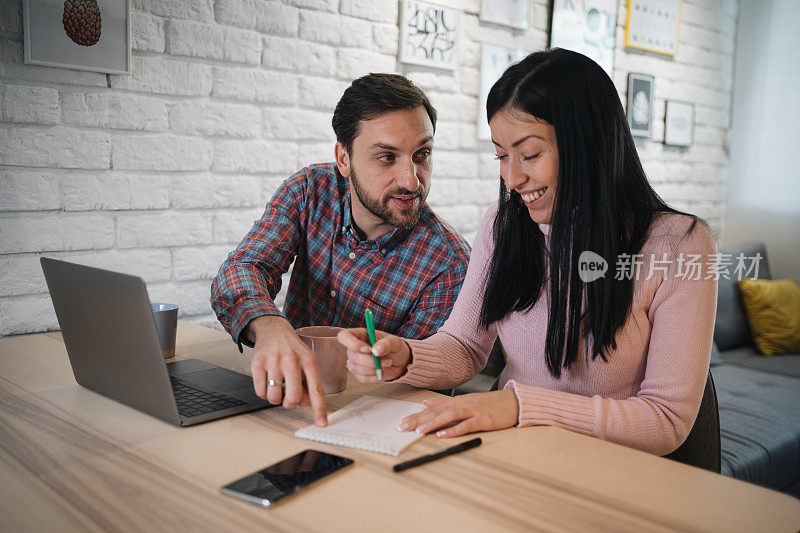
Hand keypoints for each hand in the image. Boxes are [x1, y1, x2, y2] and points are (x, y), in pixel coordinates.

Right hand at [247, 315, 326, 425]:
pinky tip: (267, 381)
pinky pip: (260, 392)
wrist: (273, 329)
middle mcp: (291, 361)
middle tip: (288, 397)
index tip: (321, 424)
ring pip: (274, 398)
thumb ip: (307, 383)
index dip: (319, 409)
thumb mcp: (306, 362)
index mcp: (308, 361)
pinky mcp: (257, 363)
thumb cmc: (292, 349)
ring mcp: (273, 362)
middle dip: (290, 403)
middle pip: (294, 398)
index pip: (316, 390)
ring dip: (275, 398)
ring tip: (277, 386)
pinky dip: (263, 393)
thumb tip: (304, 403)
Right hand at [336, 328, 410, 382]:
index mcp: (360, 335)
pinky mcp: (360, 373)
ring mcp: (356, 361)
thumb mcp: (395, 342)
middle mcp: (355, 348)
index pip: (344, 336)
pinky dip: (373, 377)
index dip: (351, 343)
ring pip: (355, 368)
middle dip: (369, 361)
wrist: (401, 361)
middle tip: (386, 361)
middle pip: (351, 355)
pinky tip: (382, 372)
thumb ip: (386, 343)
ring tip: (387, 364)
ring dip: (373, 369)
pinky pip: (361, 378)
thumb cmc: (395, 347)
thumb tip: (375, 351)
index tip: (367, 349)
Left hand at [398, 390, 518, 437]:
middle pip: (437, 411)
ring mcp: (473, 411)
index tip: (402, 423)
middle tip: (402, 428)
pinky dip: (454, 430)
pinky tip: (443, 435)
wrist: (514, 402)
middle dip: (418, 419)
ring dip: (433, 423)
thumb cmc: (490, 404)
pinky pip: (467, 425)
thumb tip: (427, 402)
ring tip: (418, 431)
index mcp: (457, 401)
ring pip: (449, 416)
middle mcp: (462, 404)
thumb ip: (446, 403)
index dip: (417, 415)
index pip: (432, 408)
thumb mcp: (466, 401)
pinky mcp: (483, 419)